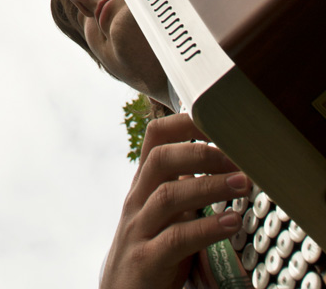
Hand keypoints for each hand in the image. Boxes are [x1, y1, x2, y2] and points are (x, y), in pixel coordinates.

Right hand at [102, 114, 249, 288]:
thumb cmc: (151, 249)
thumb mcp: (163, 214)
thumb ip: (183, 190)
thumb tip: (222, 164)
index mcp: (143, 185)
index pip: (155, 138)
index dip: (185, 124)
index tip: (218, 122)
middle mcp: (137, 201)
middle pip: (160, 160)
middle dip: (201, 152)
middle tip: (238, 157)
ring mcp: (140, 229)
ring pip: (169, 196)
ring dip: (210, 186)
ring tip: (244, 184)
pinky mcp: (148, 260)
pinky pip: (177, 239)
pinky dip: (207, 228)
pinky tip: (231, 222)